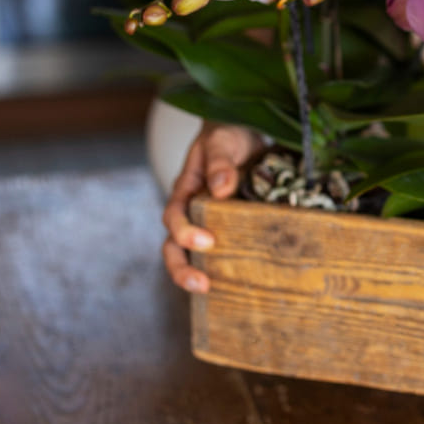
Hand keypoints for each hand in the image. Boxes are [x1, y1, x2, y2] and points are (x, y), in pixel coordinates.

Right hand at [161, 123, 262, 292]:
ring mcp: (213, 222)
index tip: (206, 241)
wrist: (246, 130)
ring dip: (202, 275)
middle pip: (175, 247)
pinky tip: (249, 283)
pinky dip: (232, 269)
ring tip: (217, 292)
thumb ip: (220, 161)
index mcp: (185, 191)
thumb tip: (221, 189)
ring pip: (197, 256)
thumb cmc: (229, 134)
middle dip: (183, 270)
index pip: (174, 218)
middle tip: (202, 285)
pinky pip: (228, 252)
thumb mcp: (223, 140)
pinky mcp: (235, 228)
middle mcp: (194, 212)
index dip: (185, 233)